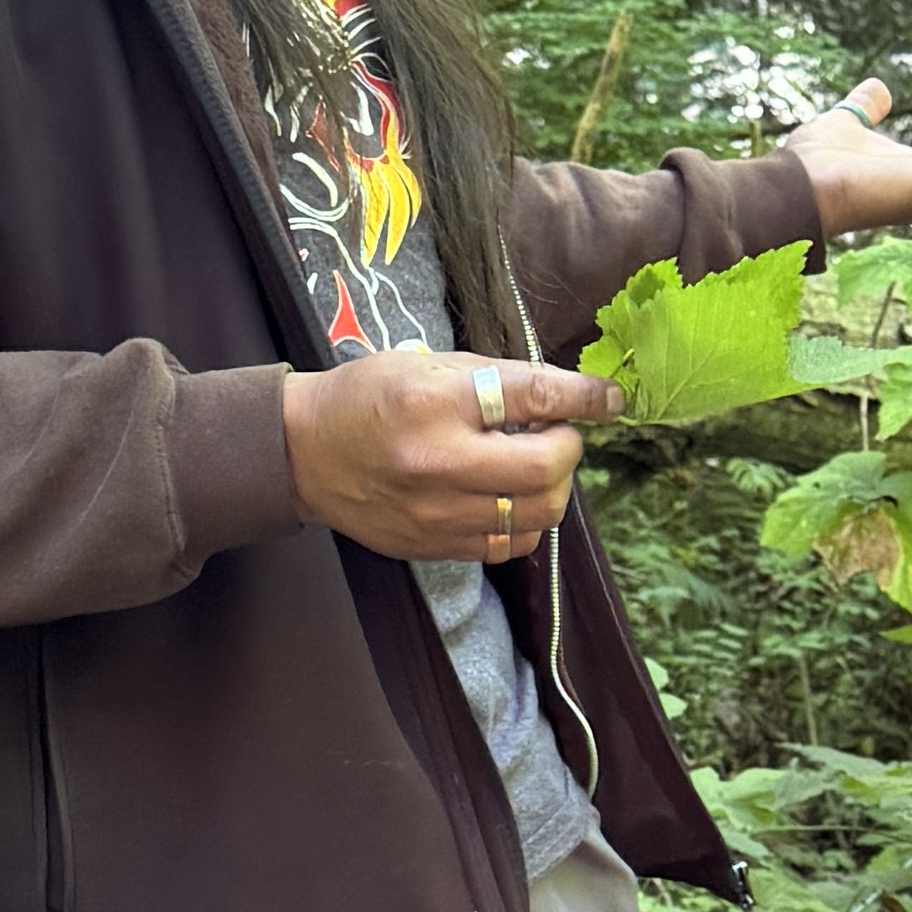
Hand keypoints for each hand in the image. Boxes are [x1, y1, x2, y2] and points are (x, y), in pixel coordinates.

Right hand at [281, 345, 619, 562]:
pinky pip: (509, 543)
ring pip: (537, 512)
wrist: (302, 453)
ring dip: (552, 486)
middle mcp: (438, 461)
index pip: (532, 395)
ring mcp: (436, 512)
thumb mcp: (425, 365)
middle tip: (554, 433)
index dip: (583, 396)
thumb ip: (495, 379)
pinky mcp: (434, 545)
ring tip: (531, 464)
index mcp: (434, 400)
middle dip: (567, 447)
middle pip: (545, 468)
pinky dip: (524, 518)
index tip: (609, 398)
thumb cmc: (365, 397)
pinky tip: (508, 496)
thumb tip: (563, 396)